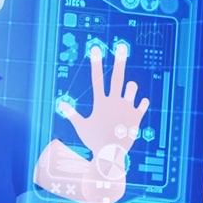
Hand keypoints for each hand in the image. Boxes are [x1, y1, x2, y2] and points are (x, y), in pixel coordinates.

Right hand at [58, 42, 149, 179]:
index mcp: (101, 103)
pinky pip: (142, 104)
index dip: (96, 63)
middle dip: (119, 61)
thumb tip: (60, 104)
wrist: (111, 155)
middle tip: (121, 48)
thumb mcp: (81, 126)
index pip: (97, 78)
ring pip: (132, 88)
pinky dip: (141, 103)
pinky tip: (139, 103)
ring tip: (125, 93)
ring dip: (130, 88)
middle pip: (117, 77)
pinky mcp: (137, 117)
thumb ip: (72, 113)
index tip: (95, 49)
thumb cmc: (94, 141)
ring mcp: (127, 109)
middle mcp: (115, 102)